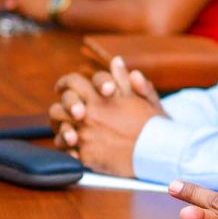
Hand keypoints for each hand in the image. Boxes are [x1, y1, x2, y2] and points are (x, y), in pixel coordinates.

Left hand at [49, 56, 166, 175]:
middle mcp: (88, 116)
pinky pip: (68, 152)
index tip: (61, 88)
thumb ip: (124, 79)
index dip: (64, 83)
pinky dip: (70, 150)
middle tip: (65, 115)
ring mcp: (86, 137)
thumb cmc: (152, 123)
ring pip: (60, 132)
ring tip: (70, 133)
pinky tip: (77, 149)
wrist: (158, 151)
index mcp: (99, 98)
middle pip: (58, 109)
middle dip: (61, 110)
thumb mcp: (142, 96)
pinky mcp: (87, 157)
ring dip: (62, 130)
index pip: (72, 83)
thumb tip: (116, 61)